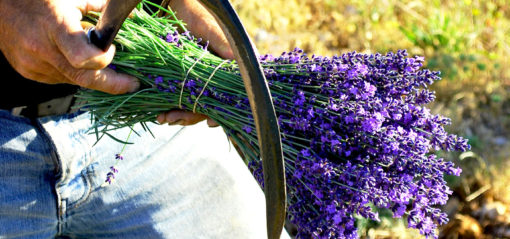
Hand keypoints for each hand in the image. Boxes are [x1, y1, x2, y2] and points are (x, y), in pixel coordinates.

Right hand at [0, 0, 138, 94]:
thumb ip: (100, 8)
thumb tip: (129, 17)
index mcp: (55, 27)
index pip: (85, 58)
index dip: (105, 59)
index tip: (113, 50)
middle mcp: (42, 50)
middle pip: (84, 78)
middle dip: (112, 84)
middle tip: (131, 84)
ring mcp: (34, 65)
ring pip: (73, 80)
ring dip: (90, 73)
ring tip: (93, 56)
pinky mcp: (29, 72)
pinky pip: (60, 78)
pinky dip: (72, 71)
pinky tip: (70, 56)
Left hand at [156, 0, 233, 126]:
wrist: (173, 6)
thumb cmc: (199, 16)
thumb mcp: (218, 34)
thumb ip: (231, 53)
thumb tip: (243, 78)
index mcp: (232, 69)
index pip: (230, 98)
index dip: (221, 112)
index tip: (210, 121)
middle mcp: (218, 77)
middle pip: (210, 106)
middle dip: (192, 116)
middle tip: (174, 118)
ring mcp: (200, 80)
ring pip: (195, 107)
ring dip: (180, 116)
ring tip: (164, 117)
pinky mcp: (183, 81)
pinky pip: (180, 100)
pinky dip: (171, 109)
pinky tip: (161, 114)